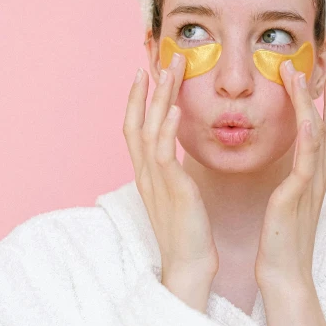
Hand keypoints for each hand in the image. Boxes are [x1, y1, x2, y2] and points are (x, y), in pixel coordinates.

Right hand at [123, 54, 218, 279]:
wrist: (189, 266)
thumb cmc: (188, 232)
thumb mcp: (177, 195)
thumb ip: (173, 171)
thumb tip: (177, 154)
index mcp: (148, 174)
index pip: (136, 128)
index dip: (138, 99)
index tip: (145, 73)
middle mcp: (146, 174)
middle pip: (139, 122)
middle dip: (148, 89)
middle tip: (160, 59)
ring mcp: (156, 182)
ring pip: (149, 131)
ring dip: (158, 99)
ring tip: (169, 72)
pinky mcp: (171, 191)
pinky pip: (164, 155)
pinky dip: (167, 129)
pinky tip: (176, 110)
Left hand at [254, 63, 325, 289]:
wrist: (284, 276)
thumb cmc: (281, 242)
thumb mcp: (286, 203)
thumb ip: (289, 181)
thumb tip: (285, 166)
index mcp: (313, 178)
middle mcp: (317, 177)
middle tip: (324, 63)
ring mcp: (310, 187)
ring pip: (319, 137)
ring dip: (312, 104)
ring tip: (302, 76)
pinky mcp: (296, 199)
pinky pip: (307, 164)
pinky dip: (310, 139)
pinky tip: (308, 119)